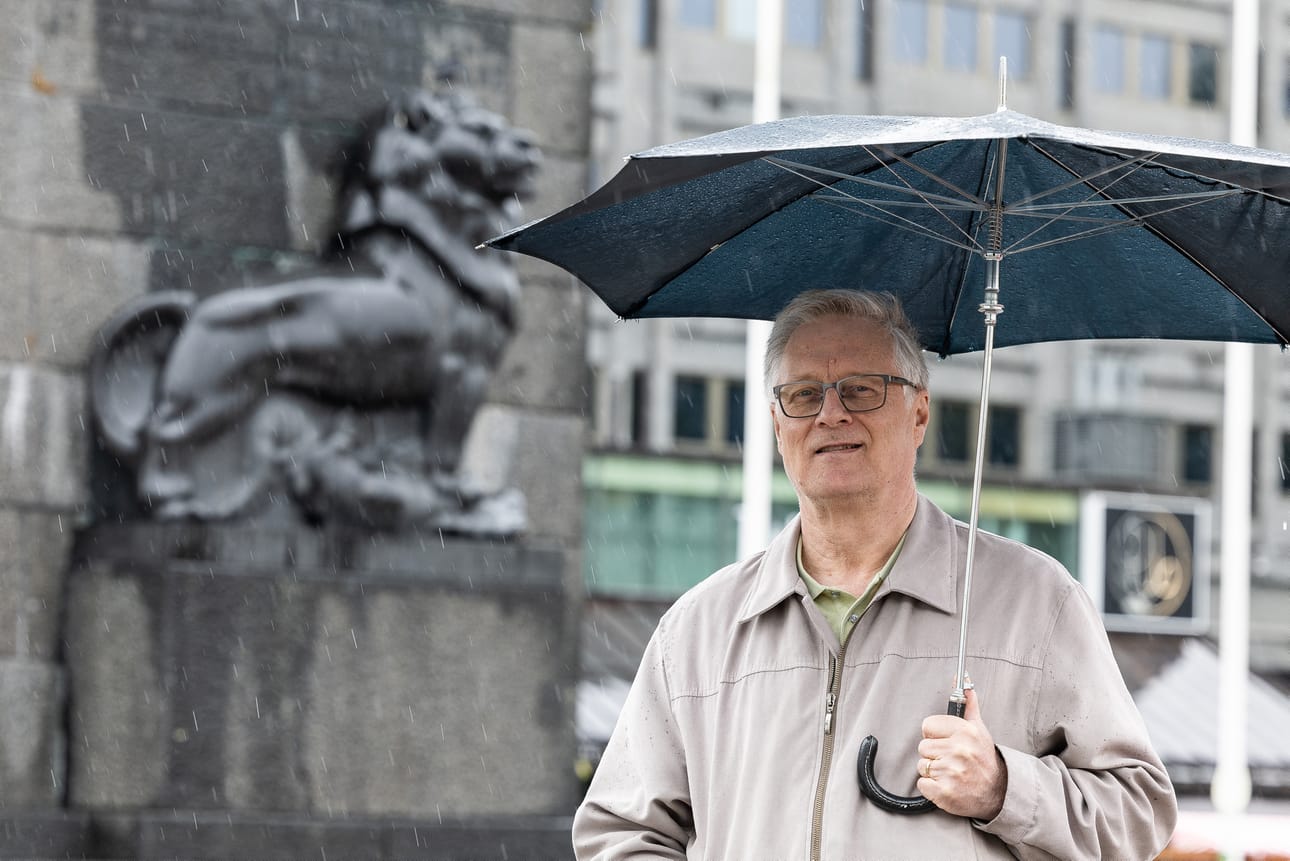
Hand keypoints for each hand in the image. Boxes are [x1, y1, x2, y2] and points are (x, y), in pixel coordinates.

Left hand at [915, 686, 1006, 819]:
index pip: (927, 725)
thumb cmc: (984, 760)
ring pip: (922, 766)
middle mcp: (959, 750)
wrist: (998, 794)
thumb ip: (968, 704)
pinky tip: (948, 786)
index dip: (935, 735)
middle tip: (952, 761)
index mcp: (965, 732)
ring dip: (933, 772)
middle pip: (923, 747)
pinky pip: (922, 784)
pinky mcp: (945, 792)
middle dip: (934, 754)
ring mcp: (952, 772)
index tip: (947, 742)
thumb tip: (962, 678)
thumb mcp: (979, 729)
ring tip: (952, 773)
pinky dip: (931, 788)